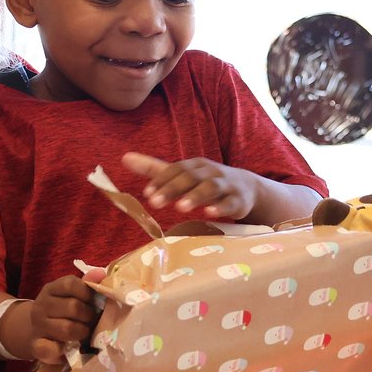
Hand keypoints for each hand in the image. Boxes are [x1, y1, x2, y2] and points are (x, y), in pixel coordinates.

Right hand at [26, 275, 98, 364]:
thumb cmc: (63, 311)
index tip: (94, 302)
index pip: (70, 284)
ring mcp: (38, 326)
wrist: (38, 331)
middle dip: (89, 315)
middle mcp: (41, 305)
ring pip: (66, 328)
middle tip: (92, 321)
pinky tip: (69, 347)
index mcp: (51, 289)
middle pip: (72, 307)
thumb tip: (100, 273)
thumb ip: (87, 284)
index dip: (87, 293)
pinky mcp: (36, 346)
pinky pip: (52, 348)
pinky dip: (64, 349)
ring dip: (81, 332)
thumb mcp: (72, 295)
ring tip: (84, 333)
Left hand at [123, 152, 258, 219]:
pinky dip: (220, 207)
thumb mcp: (183, 174)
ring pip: (211, 188)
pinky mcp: (238, 201)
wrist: (247, 188)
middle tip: (154, 203)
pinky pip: (230, 203)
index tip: (147, 193)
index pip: (176, 169)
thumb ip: (155, 168)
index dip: (162, 180)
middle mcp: (210, 172)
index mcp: (195, 165)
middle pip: (191, 177)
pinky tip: (209, 213)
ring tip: (180, 207)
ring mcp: (226, 185)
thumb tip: (125, 158)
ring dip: (195, 196)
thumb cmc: (207, 182)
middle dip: (173, 189)